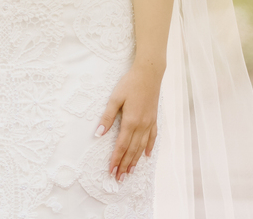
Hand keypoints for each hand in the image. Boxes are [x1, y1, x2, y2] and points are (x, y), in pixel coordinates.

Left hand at [96, 64, 162, 181]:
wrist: (149, 74)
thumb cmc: (130, 84)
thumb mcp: (115, 98)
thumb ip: (107, 117)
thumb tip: (98, 134)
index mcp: (130, 121)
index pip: (121, 146)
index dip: (116, 159)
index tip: (111, 171)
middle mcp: (141, 125)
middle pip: (132, 150)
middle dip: (124, 165)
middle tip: (119, 178)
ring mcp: (149, 123)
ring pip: (142, 147)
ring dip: (135, 161)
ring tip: (130, 172)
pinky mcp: (154, 119)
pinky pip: (152, 137)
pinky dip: (149, 147)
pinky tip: (146, 155)